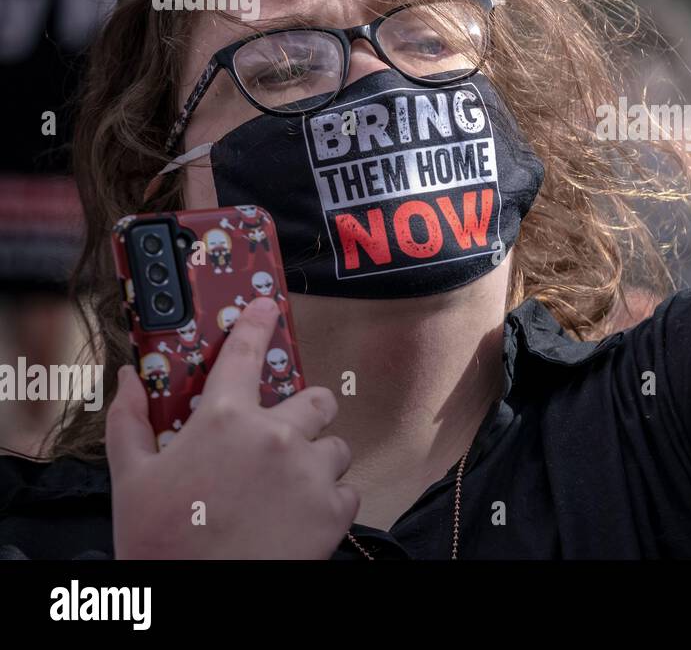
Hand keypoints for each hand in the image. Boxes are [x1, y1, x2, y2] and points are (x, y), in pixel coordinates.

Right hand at [107, 297, 357, 558]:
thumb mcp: (131, 480)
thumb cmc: (161, 543)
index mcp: (223, 420)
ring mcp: (309, 471)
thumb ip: (129, 422)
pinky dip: (329, 502)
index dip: (257, 324)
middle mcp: (275, 435)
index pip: (244, 353)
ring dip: (318, 462)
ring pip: (336, 446)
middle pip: (318, 398)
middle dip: (307, 413)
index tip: (267, 307)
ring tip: (287, 489)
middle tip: (285, 437)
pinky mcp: (334, 509)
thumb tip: (127, 379)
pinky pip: (347, 490)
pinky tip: (299, 518)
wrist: (195, 600)